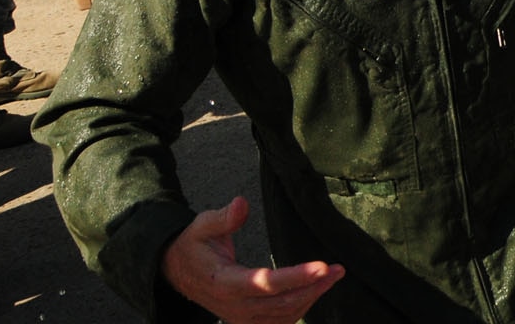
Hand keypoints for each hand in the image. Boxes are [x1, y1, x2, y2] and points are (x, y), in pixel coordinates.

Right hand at [160, 197, 343, 323]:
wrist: (177, 272)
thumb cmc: (195, 245)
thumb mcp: (203, 225)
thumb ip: (225, 217)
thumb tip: (242, 203)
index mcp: (225, 282)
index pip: (266, 283)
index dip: (296, 276)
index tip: (322, 266)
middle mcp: (234, 306)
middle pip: (282, 303)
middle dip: (313, 286)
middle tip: (337, 269)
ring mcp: (240, 317)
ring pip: (283, 315)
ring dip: (311, 297)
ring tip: (333, 276)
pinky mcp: (246, 321)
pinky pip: (278, 322)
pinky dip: (299, 309)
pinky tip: (314, 292)